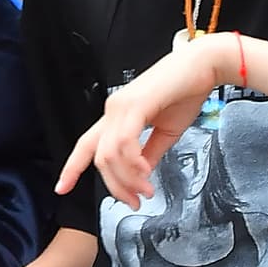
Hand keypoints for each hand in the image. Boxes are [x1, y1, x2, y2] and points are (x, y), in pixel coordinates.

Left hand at [57, 35, 225, 208]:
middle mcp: (114, 110)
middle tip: (134, 201)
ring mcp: (122, 106)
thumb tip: (141, 175)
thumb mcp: (166, 131)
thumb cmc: (187, 92)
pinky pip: (125, 142)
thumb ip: (150, 153)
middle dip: (116, 186)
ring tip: (146, 189)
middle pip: (99, 159)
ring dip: (128, 179)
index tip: (63, 188)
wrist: (204, 66)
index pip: (86, 145)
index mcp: (118, 115)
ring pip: (110, 155)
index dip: (71, 168)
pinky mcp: (136, 104)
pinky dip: (134, 163)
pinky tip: (146, 172)